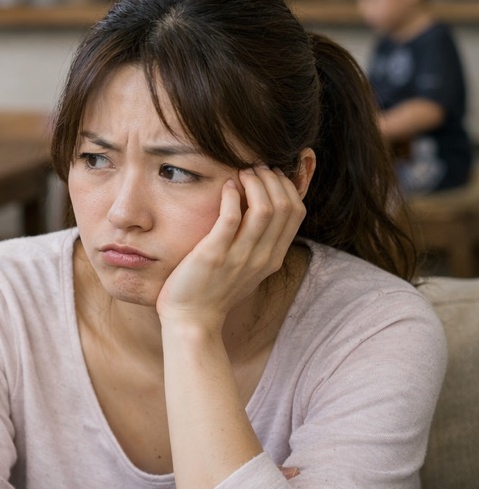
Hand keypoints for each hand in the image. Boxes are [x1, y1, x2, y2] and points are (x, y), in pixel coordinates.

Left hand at [156, 166, 305, 330]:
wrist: (192, 320)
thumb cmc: (214, 291)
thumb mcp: (247, 268)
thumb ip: (258, 243)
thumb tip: (262, 211)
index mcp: (273, 258)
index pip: (296, 212)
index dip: (286, 186)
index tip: (270, 174)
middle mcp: (262, 257)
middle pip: (285, 206)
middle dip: (272, 179)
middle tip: (255, 168)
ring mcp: (240, 257)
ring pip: (264, 209)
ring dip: (255, 183)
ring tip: (242, 172)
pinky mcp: (214, 255)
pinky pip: (231, 218)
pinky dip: (231, 197)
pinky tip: (225, 187)